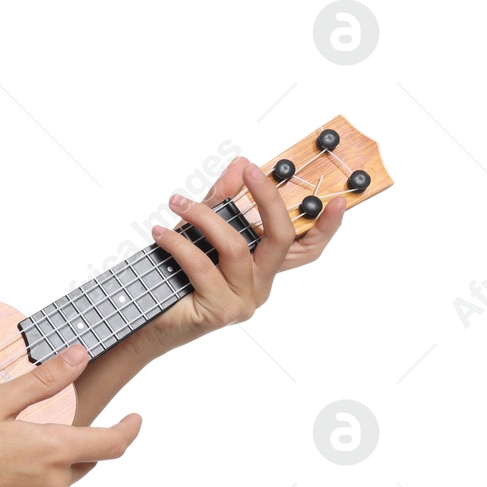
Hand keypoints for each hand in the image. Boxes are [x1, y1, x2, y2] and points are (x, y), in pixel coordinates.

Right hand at [0, 345, 141, 486]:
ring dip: (46, 461)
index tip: (136, 418)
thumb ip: (44, 381)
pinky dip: (26, 481)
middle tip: (46, 422)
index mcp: (53, 452)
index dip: (129, 430)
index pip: (112, 444)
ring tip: (4, 444)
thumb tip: (79, 356)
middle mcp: (53, 486)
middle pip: (84, 461)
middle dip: (77, 441)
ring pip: (57, 480)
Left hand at [139, 155, 345, 354]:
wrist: (149, 321)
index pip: (306, 248)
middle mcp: (260, 285)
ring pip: (235, 247)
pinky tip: (161, 234)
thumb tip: (239, 165)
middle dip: (267, 198)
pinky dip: (179, 243)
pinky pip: (203, 266)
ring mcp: (244, 301)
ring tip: (177, 203)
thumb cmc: (175, 275)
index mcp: (263, 267)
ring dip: (204, 217)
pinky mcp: (221, 310)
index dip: (326, 227)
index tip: (337, 201)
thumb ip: (221, 200)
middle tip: (247, 171)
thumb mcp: (199, 230)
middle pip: (281, 238)